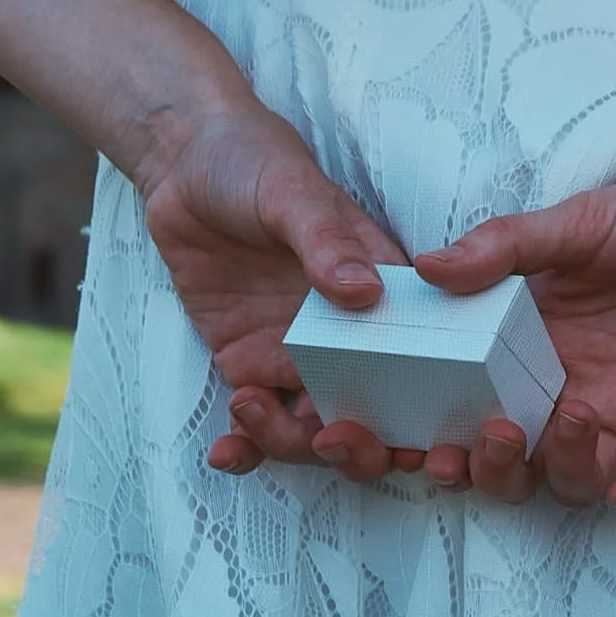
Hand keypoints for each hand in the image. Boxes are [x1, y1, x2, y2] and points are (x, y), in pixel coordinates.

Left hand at [127, 92, 422, 477]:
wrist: (185, 164)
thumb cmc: (256, 163)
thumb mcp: (294, 192)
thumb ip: (327, 242)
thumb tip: (363, 294)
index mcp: (385, 292)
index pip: (424, 360)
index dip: (430, 409)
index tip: (416, 441)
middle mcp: (351, 333)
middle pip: (376, 412)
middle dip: (362, 446)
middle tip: (331, 440)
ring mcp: (299, 353)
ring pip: (316, 428)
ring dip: (293, 443)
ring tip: (251, 410)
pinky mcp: (248, 362)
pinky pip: (257, 421)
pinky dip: (246, 448)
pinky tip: (226, 453)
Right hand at [412, 126, 615, 520]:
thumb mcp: (582, 220)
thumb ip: (507, 246)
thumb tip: (427, 268)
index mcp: (539, 344)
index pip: (475, 406)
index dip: (441, 436)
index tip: (412, 446)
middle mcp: (579, 385)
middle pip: (520, 462)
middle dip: (496, 468)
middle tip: (494, 437)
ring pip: (582, 479)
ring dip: (568, 469)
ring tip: (577, 418)